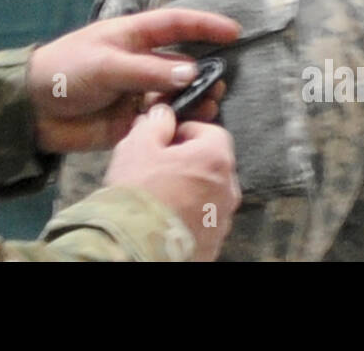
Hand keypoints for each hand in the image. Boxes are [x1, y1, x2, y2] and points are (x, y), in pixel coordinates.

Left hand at [26, 8, 238, 153]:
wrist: (32, 110)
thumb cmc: (65, 72)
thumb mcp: (106, 65)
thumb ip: (148, 71)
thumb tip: (191, 72)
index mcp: (131, 36)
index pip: (175, 25)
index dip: (204, 26)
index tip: (234, 32)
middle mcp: (138, 62)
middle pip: (181, 62)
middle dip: (204, 70)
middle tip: (221, 83)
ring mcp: (136, 91)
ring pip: (175, 93)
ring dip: (195, 97)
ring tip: (211, 104)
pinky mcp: (132, 120)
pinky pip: (163, 119)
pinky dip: (180, 120)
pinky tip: (192, 124)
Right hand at [104, 104, 240, 260]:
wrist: (135, 248)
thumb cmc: (138, 193)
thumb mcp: (137, 146)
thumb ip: (154, 123)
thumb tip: (162, 115)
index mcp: (215, 159)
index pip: (212, 131)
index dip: (187, 131)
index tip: (166, 138)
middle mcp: (228, 189)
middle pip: (212, 163)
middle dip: (188, 161)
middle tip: (158, 166)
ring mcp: (223, 219)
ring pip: (208, 193)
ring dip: (189, 189)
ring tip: (159, 195)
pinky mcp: (214, 243)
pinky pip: (203, 220)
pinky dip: (188, 214)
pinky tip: (164, 216)